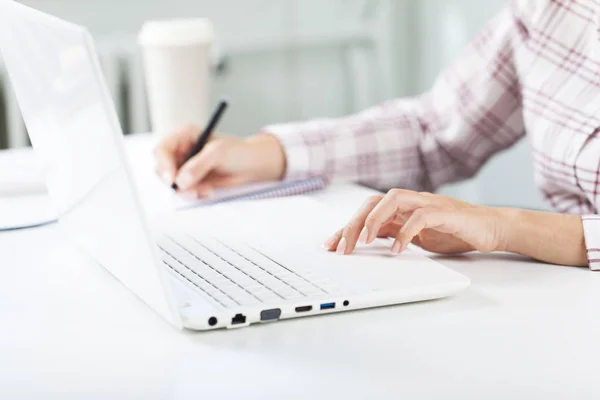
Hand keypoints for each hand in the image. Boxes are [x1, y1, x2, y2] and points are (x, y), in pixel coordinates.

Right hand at [154, 125, 286, 198]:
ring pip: (172, 183)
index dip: (164, 165)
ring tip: (207, 190)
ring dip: (187, 191)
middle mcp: (180, 150)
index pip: (162, 150)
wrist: (250, 166)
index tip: (172, 180)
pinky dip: (194, 194)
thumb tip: (180, 181)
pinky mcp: (190, 180)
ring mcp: (184, 166)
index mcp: (183, 135)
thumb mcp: (219, 154)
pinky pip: (183, 191)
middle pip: (162, 169)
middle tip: (191, 192)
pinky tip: (209, 191)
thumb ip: (199, 166)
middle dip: (175, 183)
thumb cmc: (237, 152)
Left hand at [324, 189, 507, 255]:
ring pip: (393, 200)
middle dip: (354, 223)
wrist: (491, 228)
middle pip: (373, 202)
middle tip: (342, 247)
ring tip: (366, 241)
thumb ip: (394, 235)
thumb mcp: (416, 237)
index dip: (347, 226)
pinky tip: (398, 249)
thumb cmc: (454, 232)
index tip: (330, 245)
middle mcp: (411, 201)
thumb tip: (366, 244)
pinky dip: (407, 231)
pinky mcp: (445, 211)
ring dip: (376, 219)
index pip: (367, 211)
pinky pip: (421, 216)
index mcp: (402, 209)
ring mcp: (428, 203)